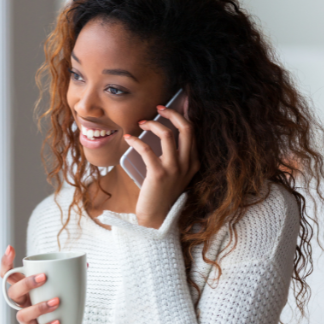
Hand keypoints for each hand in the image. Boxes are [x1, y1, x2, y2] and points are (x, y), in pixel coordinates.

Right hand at [1, 246, 60, 323]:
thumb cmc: (52, 307)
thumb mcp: (55, 291)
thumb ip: (65, 278)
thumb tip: (84, 264)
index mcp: (24, 290)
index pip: (8, 275)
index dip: (6, 262)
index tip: (11, 248)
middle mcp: (21, 304)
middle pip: (13, 292)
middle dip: (26, 283)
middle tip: (44, 277)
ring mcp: (25, 320)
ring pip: (22, 314)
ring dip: (39, 307)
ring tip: (56, 301)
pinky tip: (57, 322)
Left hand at [123, 96, 199, 228]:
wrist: (156, 219)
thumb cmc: (161, 194)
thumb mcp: (175, 175)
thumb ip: (173, 157)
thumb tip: (160, 133)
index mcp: (194, 163)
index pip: (193, 131)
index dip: (184, 114)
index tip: (174, 104)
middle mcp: (187, 164)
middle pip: (186, 128)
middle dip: (173, 112)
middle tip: (159, 107)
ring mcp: (174, 169)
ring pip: (167, 134)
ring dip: (153, 124)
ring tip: (142, 122)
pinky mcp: (158, 174)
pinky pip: (147, 149)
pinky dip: (136, 140)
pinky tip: (129, 138)